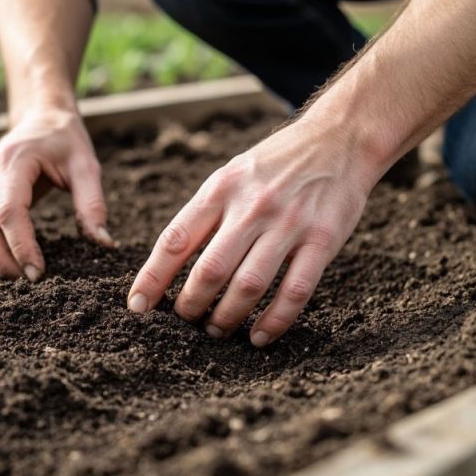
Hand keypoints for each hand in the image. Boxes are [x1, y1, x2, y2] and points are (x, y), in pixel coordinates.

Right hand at [0, 107, 114, 280]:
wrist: (42, 116)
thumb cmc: (67, 141)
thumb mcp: (87, 166)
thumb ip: (93, 204)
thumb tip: (103, 243)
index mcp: (15, 160)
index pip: (9, 211)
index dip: (20, 246)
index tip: (37, 273)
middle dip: (0, 259)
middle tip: (26, 280)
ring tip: (16, 274)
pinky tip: (4, 259)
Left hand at [127, 117, 382, 346]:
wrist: (339, 138)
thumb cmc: (276, 163)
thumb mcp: (232, 174)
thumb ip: (205, 213)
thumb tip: (169, 261)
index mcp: (221, 188)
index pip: (175, 239)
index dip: (152, 278)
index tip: (137, 306)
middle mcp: (251, 206)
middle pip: (209, 269)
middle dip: (190, 305)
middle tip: (185, 321)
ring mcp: (288, 224)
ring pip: (248, 285)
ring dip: (227, 317)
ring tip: (216, 330)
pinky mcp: (322, 240)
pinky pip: (295, 290)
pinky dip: (274, 320)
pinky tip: (260, 336)